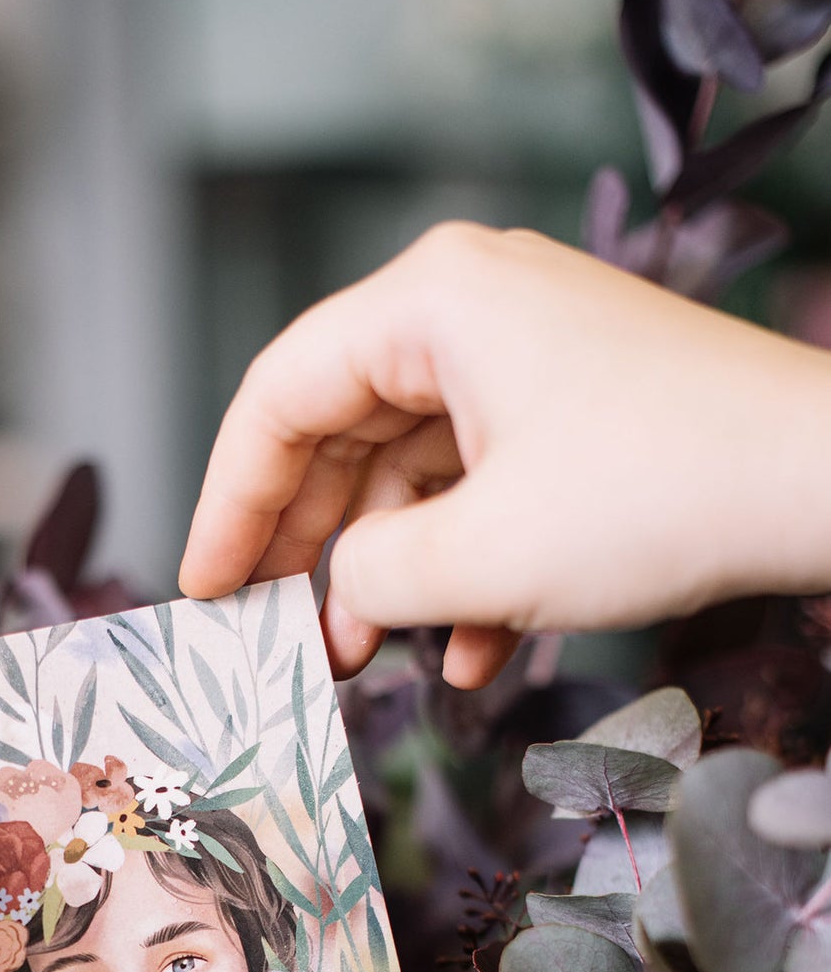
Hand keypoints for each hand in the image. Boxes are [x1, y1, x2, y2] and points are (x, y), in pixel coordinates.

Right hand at [180, 222, 830, 686]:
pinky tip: (473, 658)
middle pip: (340, 435)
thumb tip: (335, 592)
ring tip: (368, 666)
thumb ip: (367, 577)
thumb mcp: (481, 556)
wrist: (827, 486)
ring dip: (390, 579)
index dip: (227, 503)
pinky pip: (482, 488)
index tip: (203, 591)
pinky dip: (466, 571)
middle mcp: (471, 312)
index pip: (279, 397)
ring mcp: (528, 358)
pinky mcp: (576, 408)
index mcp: (431, 305)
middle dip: (311, 553)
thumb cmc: (661, 493)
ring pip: (412, 473)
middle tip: (274, 638)